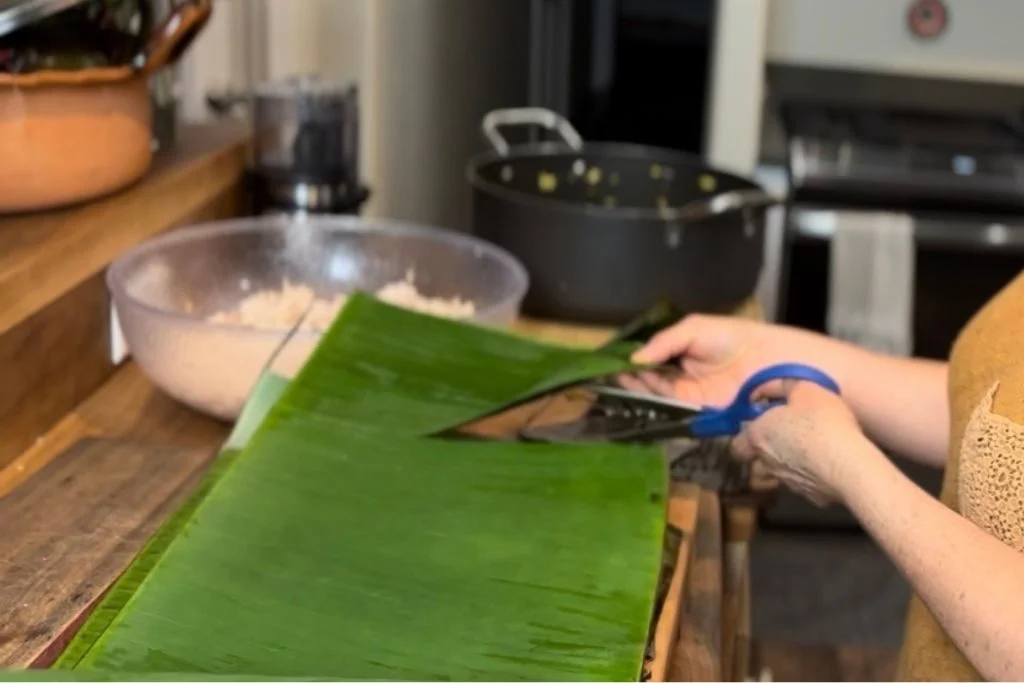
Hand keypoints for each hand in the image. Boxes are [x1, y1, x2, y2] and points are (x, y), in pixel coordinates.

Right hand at [631, 315, 849, 406]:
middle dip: (631, 375)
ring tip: (619, 378)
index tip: (613, 360)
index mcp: (683, 351)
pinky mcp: (697, 408)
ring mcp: (689, 392)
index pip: (652, 358)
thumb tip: (635, 360)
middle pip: (650, 377)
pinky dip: (653, 397)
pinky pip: (670, 404)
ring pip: (656, 392)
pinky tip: (637, 387)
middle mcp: (683, 373)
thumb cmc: (734, 336)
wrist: (767, 358)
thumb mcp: (694, 328)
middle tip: (610, 373)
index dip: (633, 360)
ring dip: (637, 386)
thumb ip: (665, 342)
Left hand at [733, 380, 865, 505]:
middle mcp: (766, 462)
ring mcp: (787, 483)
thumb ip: (785, 386)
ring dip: (787, 466)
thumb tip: (768, 387)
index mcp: (758, 436)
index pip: (736, 444)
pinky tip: (828, 468)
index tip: (761, 426)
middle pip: (755, 463)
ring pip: (778, 476)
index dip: (746, 437)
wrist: (850, 467)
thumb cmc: (822, 423)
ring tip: (808, 454)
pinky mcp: (810, 497)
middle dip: (764, 454)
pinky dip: (811, 478)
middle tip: (785, 440)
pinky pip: (805, 486)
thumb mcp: (806, 390)